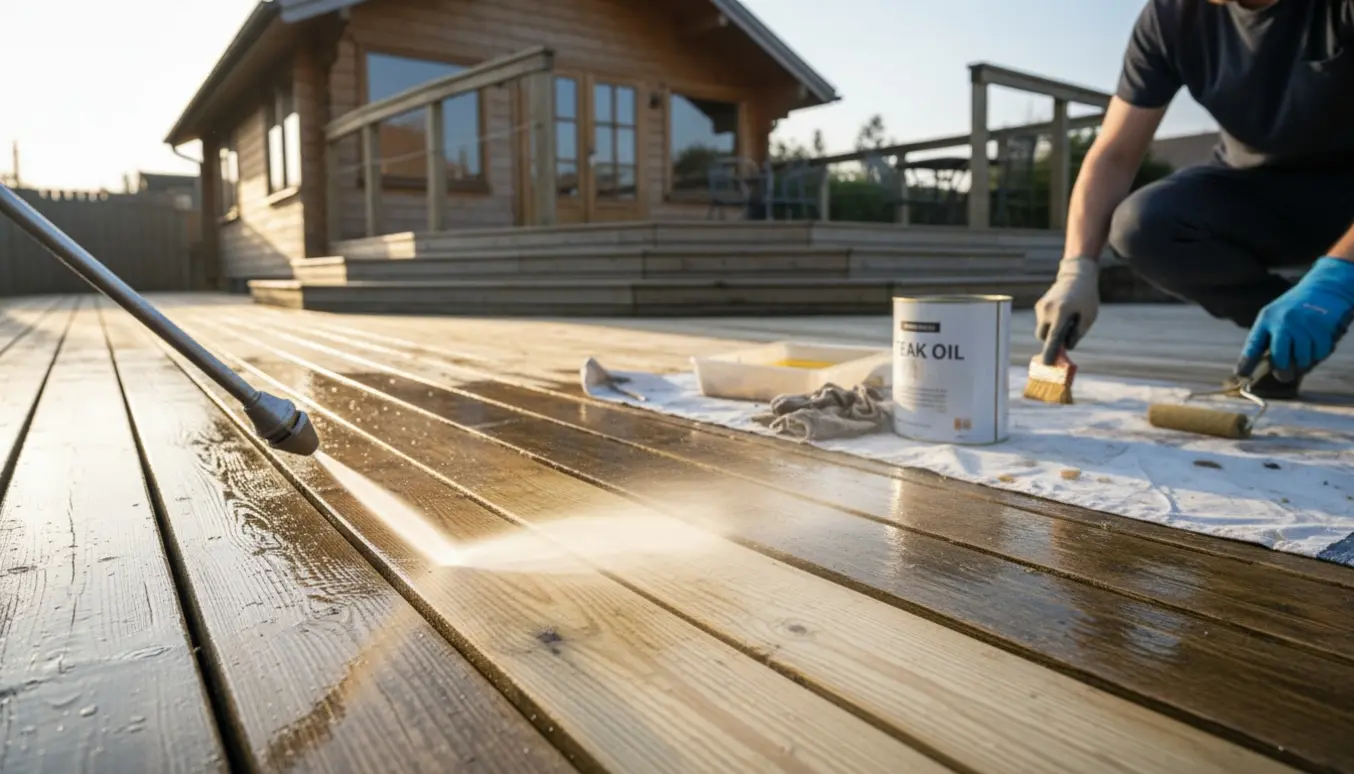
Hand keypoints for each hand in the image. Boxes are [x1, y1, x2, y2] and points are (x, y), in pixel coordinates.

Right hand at [1034, 257, 1099, 364]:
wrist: (1077, 275)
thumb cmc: (1086, 297)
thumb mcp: (1089, 317)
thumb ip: (1077, 334)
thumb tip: (1065, 348)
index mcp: (1061, 313)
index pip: (1053, 338)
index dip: (1050, 353)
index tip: (1046, 364)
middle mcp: (1047, 310)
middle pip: (1043, 337)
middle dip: (1051, 340)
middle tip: (1066, 336)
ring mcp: (1041, 307)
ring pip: (1042, 329)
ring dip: (1052, 330)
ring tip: (1067, 318)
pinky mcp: (1039, 305)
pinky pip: (1042, 320)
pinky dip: (1050, 322)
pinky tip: (1062, 312)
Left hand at [1237, 257, 1353, 379]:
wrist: (1324, 287)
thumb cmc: (1294, 307)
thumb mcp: (1274, 316)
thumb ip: (1266, 337)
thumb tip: (1257, 366)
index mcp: (1267, 319)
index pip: (1253, 345)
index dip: (1247, 362)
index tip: (1241, 375)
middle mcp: (1284, 322)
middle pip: (1280, 358)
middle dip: (1281, 372)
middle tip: (1283, 376)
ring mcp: (1304, 325)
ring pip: (1302, 359)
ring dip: (1302, 365)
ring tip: (1301, 362)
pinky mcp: (1323, 328)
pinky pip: (1320, 354)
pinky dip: (1318, 357)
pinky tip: (1315, 350)